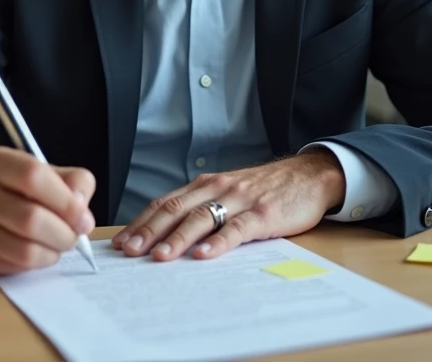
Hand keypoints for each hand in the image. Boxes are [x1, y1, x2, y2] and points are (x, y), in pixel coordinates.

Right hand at [0, 147, 95, 277]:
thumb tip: (82, 215)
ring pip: (25, 251)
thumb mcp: (45, 172)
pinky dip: (36, 263)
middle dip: (64, 233)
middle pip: (31, 219)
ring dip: (52, 252)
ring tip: (57, 244)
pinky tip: (37, 251)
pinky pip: (15, 268)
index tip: (83, 217)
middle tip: (74, 235)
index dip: (65, 201)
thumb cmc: (16, 190)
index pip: (32, 177)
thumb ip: (73, 182)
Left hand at [111, 147, 345, 261]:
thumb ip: (204, 208)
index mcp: (206, 184)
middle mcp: (218, 188)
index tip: (122, 242)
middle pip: (176, 210)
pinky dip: (219, 242)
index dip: (142, 222)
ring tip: (160, 256)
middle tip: (130, 252)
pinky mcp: (263, 213)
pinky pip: (237, 228)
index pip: (165, 203)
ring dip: (178, 238)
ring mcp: (240, 200)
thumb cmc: (266, 189)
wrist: (310, 175)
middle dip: (149, 231)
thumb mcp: (229, 192)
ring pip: (202, 217)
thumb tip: (169, 236)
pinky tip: (204, 255)